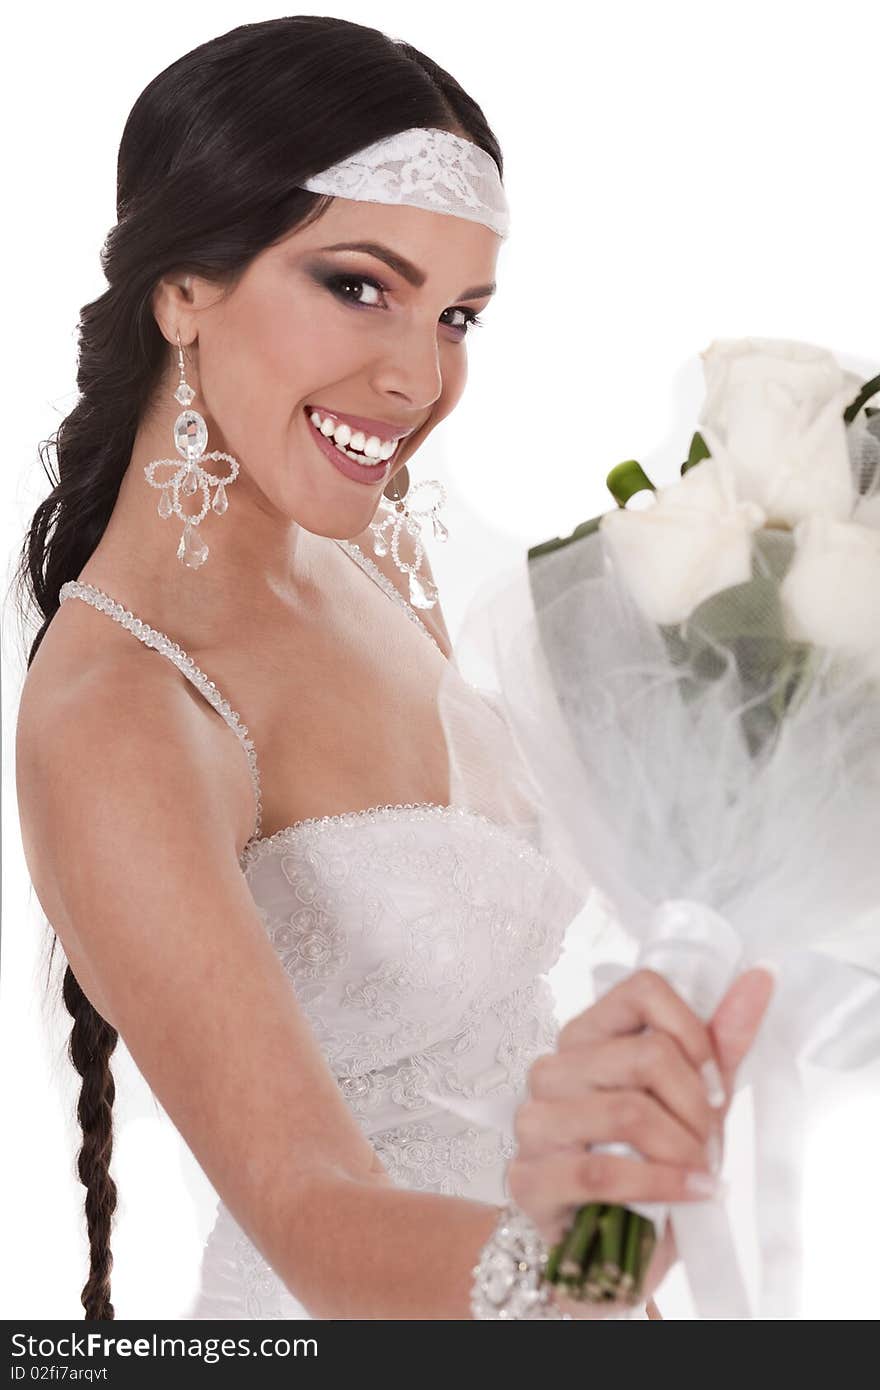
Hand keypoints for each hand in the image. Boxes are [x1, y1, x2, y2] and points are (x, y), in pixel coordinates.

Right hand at [505, 965, 775, 1316]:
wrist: (609, 1249)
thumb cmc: (649, 1162)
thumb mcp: (692, 1100)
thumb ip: (722, 1041)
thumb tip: (761, 977)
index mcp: (587, 1035)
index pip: (642, 989)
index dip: (693, 1033)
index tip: (715, 1084)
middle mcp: (552, 1068)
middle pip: (646, 1054)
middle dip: (697, 1107)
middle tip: (710, 1141)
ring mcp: (534, 1120)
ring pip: (628, 1111)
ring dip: (682, 1149)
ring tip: (699, 1171)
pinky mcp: (528, 1177)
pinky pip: (603, 1173)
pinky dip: (661, 1184)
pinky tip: (689, 1194)